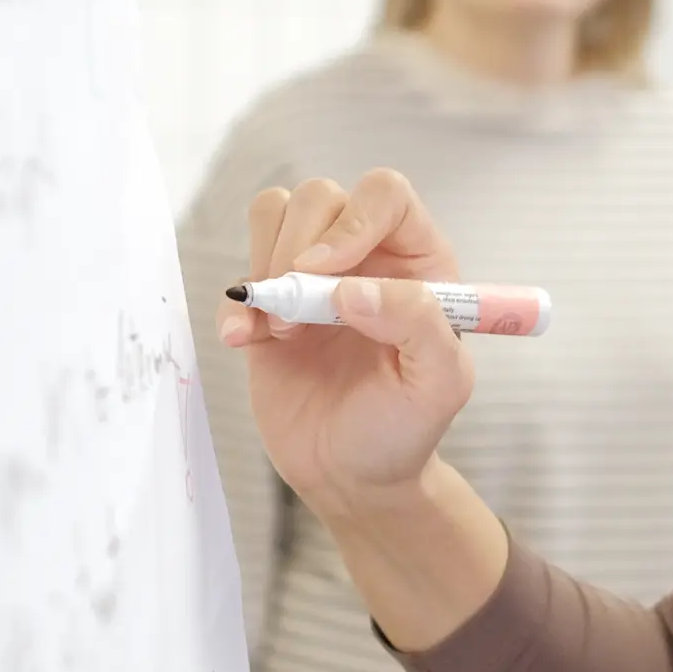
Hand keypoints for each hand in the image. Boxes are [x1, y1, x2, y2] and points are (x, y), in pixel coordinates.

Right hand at [216, 169, 473, 517]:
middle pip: (320, 197)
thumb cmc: (405, 429)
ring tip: (280, 332)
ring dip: (266, 268)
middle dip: (297, 253)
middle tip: (298, 321)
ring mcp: (315, 278)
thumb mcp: (438, 385)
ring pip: (276, 214)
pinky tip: (244, 343)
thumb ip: (417, 325)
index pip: (385, 195)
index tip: (325, 273)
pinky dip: (234, 305)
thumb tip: (356, 289)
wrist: (354, 476)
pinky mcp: (272, 305)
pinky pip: (242, 272)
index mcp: (419, 263)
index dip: (352, 221)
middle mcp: (367, 256)